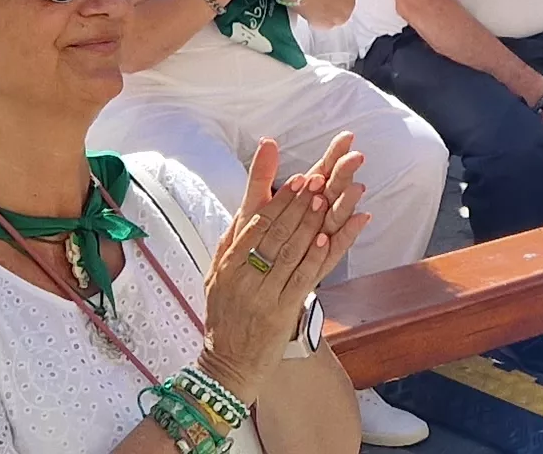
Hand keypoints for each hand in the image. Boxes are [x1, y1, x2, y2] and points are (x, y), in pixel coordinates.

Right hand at [199, 135, 368, 383]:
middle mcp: (242, 277)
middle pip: (274, 232)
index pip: (256, 224)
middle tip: (317, 179)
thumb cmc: (225, 317)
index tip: (296, 179)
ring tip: (324, 199)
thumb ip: (232, 244)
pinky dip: (314, 256)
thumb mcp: (217, 277)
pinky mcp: (280, 312)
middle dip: (297, 204)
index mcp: (227, 265)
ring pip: (289, 251)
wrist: (228, 364)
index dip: (279, 200)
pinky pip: (300, 278)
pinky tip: (326, 237)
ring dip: (308, 223)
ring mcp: (262, 295)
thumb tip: (245, 210)